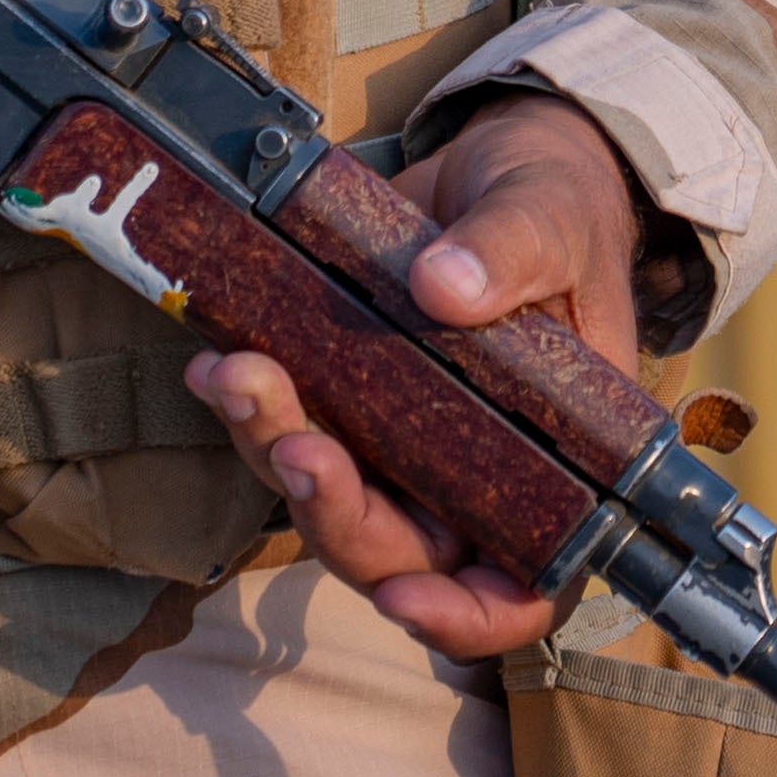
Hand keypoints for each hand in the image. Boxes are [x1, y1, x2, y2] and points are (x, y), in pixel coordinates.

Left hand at [194, 91, 653, 660]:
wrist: (501, 162)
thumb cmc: (558, 205)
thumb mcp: (553, 219)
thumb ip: (510, 252)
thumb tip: (443, 288)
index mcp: (558, 462)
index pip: (521, 588)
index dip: (462, 614)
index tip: (400, 592)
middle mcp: (476, 474)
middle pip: (398, 553)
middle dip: (336, 513)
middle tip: (298, 444)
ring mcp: (406, 443)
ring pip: (330, 498)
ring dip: (274, 450)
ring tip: (237, 376)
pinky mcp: (351, 399)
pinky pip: (294, 432)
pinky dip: (250, 410)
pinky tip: (218, 359)